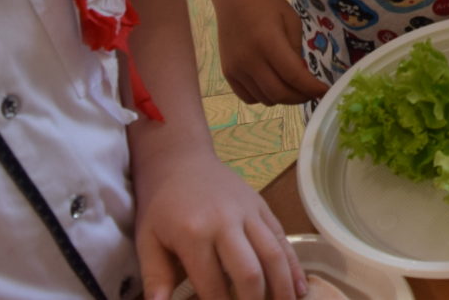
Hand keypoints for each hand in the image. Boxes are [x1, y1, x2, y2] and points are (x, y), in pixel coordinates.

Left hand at [135, 146, 305, 299]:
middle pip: (250, 272)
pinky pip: (282, 237)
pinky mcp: (262, 206)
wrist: (181, 160)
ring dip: (283, 286)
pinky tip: (300, 288)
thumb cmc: (161, 205)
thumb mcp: (147, 240)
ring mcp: (248, 213)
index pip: (213, 286)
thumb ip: (156, 277)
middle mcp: (226, 223)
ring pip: (273, 254)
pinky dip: (293, 264)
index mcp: (194, 235)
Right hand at [210, 0, 328, 105]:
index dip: (312, 88)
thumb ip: (296, 50)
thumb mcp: (291, 21)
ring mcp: (236, 69)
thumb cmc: (267, 3)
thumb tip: (301, 77)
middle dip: (301, 97)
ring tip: (294, 87)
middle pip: (279, 93)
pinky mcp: (227, 73)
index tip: (325, 91)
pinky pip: (248, 97)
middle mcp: (249, 60)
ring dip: (283, 98)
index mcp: (268, 42)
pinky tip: (273, 85)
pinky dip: (264, 97)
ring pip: (264, 99)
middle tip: (312, 92)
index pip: (294, 76)